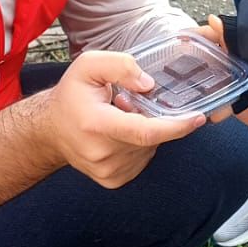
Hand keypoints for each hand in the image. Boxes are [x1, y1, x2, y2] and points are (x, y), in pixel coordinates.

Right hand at [46, 49, 204, 187]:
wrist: (49, 130)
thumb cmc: (71, 96)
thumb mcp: (88, 66)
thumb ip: (120, 66)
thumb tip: (149, 85)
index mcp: (97, 125)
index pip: (145, 132)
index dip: (176, 126)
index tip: (198, 118)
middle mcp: (103, 153)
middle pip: (150, 137)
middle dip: (150, 117)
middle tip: (125, 104)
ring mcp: (108, 171)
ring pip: (149, 149)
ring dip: (144, 131)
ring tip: (118, 119)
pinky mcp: (113, 180)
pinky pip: (142, 159)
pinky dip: (139, 145)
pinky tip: (119, 135)